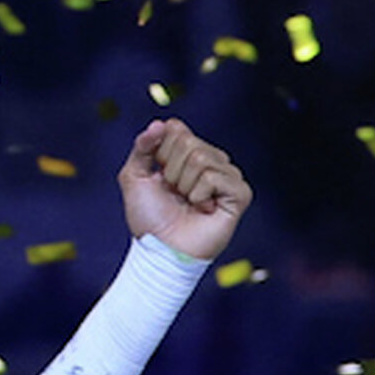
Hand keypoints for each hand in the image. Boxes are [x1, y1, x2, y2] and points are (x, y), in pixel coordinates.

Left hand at [120, 117, 248, 264]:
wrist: (161, 250)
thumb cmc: (150, 219)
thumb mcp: (134, 178)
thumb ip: (142, 147)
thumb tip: (160, 124)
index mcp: (188, 154)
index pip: (176, 129)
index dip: (159, 153)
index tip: (158, 177)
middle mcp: (211, 160)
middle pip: (188, 142)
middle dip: (171, 172)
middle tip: (174, 194)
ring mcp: (228, 175)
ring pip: (201, 158)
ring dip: (184, 185)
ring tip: (188, 203)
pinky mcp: (240, 192)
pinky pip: (214, 176)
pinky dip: (199, 195)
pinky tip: (203, 209)